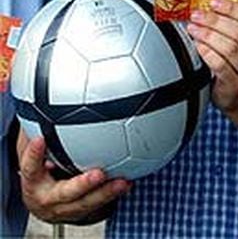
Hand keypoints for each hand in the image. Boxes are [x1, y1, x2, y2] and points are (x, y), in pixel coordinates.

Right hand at [17, 131, 131, 223]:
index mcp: (33, 182)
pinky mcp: (82, 211)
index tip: (40, 139)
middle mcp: (48, 199)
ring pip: (86, 203)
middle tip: (99, 174)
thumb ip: (39, 132)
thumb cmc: (41, 171)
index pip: (30, 168)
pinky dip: (113, 194)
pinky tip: (127, 182)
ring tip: (123, 181)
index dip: (34, 155)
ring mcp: (66, 208)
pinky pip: (98, 205)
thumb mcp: (35, 154)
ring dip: (106, 193)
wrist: (44, 202)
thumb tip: (44, 107)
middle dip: (82, 185)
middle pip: (65, 194)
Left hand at [187, 0, 237, 111]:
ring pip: (230, 48)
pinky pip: (220, 64)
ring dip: (208, 34)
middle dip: (215, 20)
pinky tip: (198, 45)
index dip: (233, 9)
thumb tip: (211, 6)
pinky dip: (207, 51)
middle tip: (198, 15)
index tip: (214, 3)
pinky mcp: (237, 86)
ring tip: (194, 28)